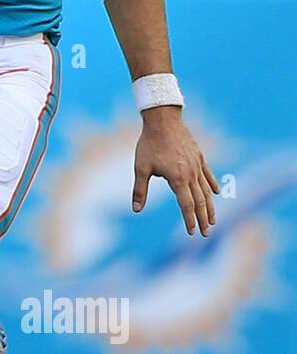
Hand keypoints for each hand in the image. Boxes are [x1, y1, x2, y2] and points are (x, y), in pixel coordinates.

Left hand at [132, 108, 218, 235]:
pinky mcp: (199, 157)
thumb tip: (136, 210)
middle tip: (207, 234)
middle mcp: (191, 174)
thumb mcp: (141, 168)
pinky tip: (217, 193)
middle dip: (204, 219)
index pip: (187, 205)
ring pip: (207, 190)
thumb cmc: (149, 144)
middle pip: (200, 201)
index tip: (192, 233)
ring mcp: (197, 165)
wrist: (163, 120)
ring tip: (213, 220)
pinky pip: (208, 175)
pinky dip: (212, 185)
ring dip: (211, 207)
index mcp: (177, 179)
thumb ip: (139, 190)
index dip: (190, 220)